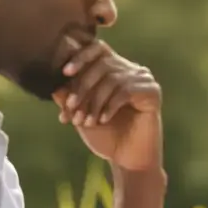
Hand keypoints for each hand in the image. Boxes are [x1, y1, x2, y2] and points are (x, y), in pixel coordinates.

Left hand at [53, 39, 162, 171]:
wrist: (127, 159)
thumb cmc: (104, 136)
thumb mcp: (80, 114)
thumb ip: (68, 97)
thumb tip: (54, 84)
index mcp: (112, 69)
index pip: (97, 48)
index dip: (81, 56)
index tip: (65, 72)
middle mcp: (129, 69)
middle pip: (102, 64)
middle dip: (82, 87)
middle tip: (71, 108)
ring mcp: (143, 79)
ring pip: (112, 79)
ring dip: (94, 101)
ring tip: (87, 121)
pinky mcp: (153, 91)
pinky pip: (126, 91)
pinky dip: (110, 106)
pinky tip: (103, 120)